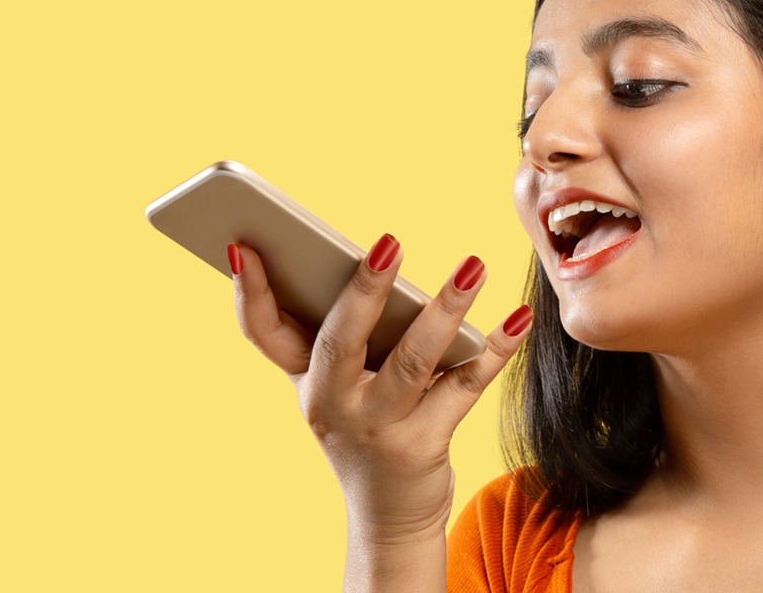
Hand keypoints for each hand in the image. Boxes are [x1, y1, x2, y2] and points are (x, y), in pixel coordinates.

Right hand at [227, 235, 532, 543]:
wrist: (389, 520)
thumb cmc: (368, 430)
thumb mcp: (341, 389)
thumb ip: (348, 335)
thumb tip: (378, 260)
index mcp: (307, 382)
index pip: (264, 333)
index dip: (249, 292)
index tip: (244, 246)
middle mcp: (334, 404)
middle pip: (343, 339)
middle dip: (364, 288)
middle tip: (389, 242)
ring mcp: (378, 427)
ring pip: (415, 359)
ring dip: (446, 309)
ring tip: (473, 266)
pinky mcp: (423, 445)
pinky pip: (464, 386)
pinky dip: (496, 349)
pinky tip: (518, 319)